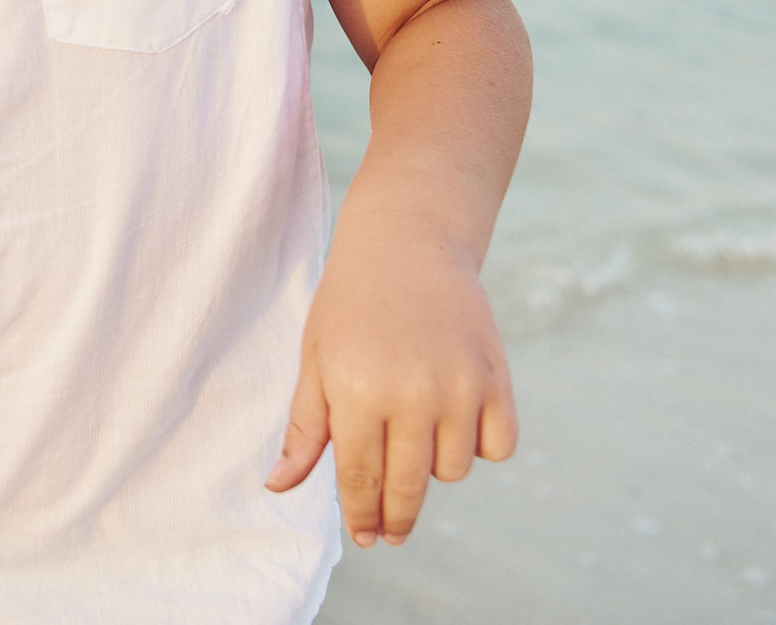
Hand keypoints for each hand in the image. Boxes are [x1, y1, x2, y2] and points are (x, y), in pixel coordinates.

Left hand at [264, 237, 517, 547]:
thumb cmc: (349, 301)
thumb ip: (304, 428)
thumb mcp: (315, 359)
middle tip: (388, 532)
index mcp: (357, 391)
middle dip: (395, 518)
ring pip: (452, 470)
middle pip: (408, 487)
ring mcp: (459, 387)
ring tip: (415, 439)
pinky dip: (479, 446)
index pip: (361, 479)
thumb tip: (279, 486)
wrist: (408, 240)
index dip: (362, 515)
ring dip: (434, 468)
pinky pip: (496, 447)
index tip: (366, 536)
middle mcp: (412, 395)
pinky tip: (456, 426)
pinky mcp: (496, 378)